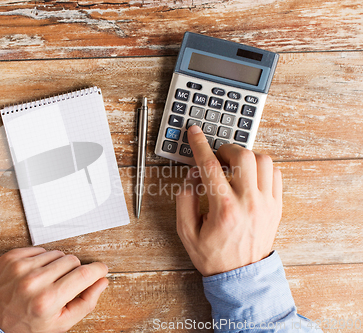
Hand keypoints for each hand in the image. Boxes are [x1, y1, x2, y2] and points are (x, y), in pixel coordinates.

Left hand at [0, 247, 108, 332]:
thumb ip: (85, 303)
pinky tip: (36, 274)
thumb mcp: (60, 324)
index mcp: (48, 301)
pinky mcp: (11, 257)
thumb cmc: (26, 326)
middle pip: (72, 260)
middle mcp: (34, 281)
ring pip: (57, 253)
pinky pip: (40, 249)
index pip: (84, 274)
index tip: (101, 270)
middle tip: (66, 285)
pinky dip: (43, 260)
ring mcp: (21, 267)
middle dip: (76, 271)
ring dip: (58, 265)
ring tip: (49, 281)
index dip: (98, 270)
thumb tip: (101, 281)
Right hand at [176, 125, 281, 275]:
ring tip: (233, 166)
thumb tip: (192, 173)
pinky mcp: (276, 207)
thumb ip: (185, 198)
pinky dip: (262, 167)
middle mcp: (249, 203)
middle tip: (216, 157)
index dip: (199, 144)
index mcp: (224, 208)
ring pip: (264, 161)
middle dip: (225, 149)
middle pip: (242, 156)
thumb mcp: (186, 231)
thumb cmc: (213, 256)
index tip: (194, 132)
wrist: (241, 277)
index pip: (210, 166)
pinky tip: (249, 175)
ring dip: (246, 156)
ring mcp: (267, 204)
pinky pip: (276, 174)